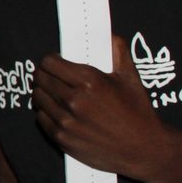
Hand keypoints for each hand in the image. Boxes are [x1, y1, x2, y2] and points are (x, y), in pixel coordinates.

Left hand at [33, 34, 173, 182]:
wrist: (144, 149)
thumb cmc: (138, 111)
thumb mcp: (131, 77)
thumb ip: (117, 50)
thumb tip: (106, 34)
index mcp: (89, 81)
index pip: (48, 62)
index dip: (50, 60)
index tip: (56, 62)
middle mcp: (74, 101)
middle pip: (39, 78)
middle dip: (44, 75)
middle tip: (53, 77)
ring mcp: (66, 121)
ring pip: (37, 98)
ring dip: (43, 93)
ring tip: (55, 93)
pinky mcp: (62, 139)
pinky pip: (40, 118)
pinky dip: (46, 113)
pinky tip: (58, 111)